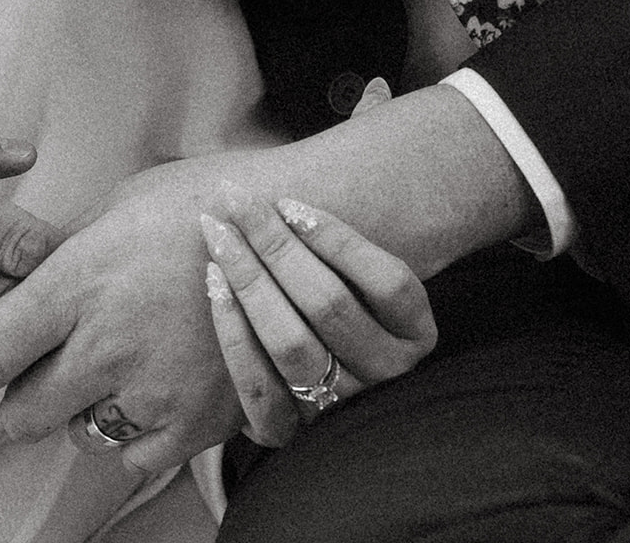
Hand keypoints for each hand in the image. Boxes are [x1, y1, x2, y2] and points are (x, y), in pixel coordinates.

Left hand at [0, 156, 242, 473]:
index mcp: (80, 280)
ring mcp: (154, 392)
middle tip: (39, 362)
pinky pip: (133, 456)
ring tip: (112, 361)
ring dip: (79, 408)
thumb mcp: (119, 201)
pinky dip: (131, 430)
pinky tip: (148, 385)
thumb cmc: (206, 202)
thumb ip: (62, 251)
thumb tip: (16, 277)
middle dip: (20, 391)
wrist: (295, 233)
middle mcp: (109, 345)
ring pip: (77, 435)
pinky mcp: (196, 426)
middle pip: (21, 412)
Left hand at [201, 197, 436, 447]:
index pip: (390, 284)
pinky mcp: (294, 434)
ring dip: (248, 280)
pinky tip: (214, 284)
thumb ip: (337, 240)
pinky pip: (259, 388)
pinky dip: (233, 333)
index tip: (288, 202)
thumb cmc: (333, 295)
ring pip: (292, 344)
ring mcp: (341, 409)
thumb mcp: (358, 272)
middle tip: (234, 197)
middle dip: (275, 244)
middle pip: (330, 305)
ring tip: (218, 233)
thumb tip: (288, 194)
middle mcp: (386, 376)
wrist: (316, 378)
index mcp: (415, 335)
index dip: (337, 239)